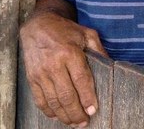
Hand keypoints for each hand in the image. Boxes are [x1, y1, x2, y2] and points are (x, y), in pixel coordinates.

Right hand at [19, 0, 107, 126]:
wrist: (37, 25)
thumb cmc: (65, 30)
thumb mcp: (86, 34)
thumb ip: (99, 50)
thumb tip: (112, 65)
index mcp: (70, 53)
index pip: (81, 80)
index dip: (87, 98)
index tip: (93, 110)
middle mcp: (54, 64)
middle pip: (66, 95)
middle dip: (76, 112)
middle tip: (84, 122)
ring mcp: (41, 73)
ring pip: (53, 101)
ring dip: (64, 115)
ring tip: (74, 123)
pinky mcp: (31, 78)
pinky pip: (40, 99)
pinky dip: (49, 111)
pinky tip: (57, 115)